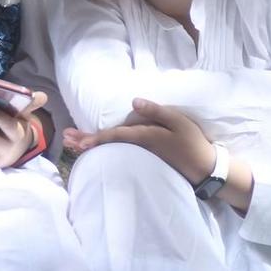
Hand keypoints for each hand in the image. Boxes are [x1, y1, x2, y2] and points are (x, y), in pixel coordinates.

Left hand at [63, 98, 214, 183]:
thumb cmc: (193, 142)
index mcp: (144, 136)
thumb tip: (133, 102)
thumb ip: (155, 111)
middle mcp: (138, 147)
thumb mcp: (178, 121)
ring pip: (111, 149)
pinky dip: (105, 149)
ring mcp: (140, 155)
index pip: (114, 136)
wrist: (205, 168)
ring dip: (92, 145)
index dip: (94, 137)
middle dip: (86, 142)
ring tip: (74, 144)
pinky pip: (119, 152)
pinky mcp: (145, 158)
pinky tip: (97, 148)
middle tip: (65, 140)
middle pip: (107, 144)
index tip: (77, 140)